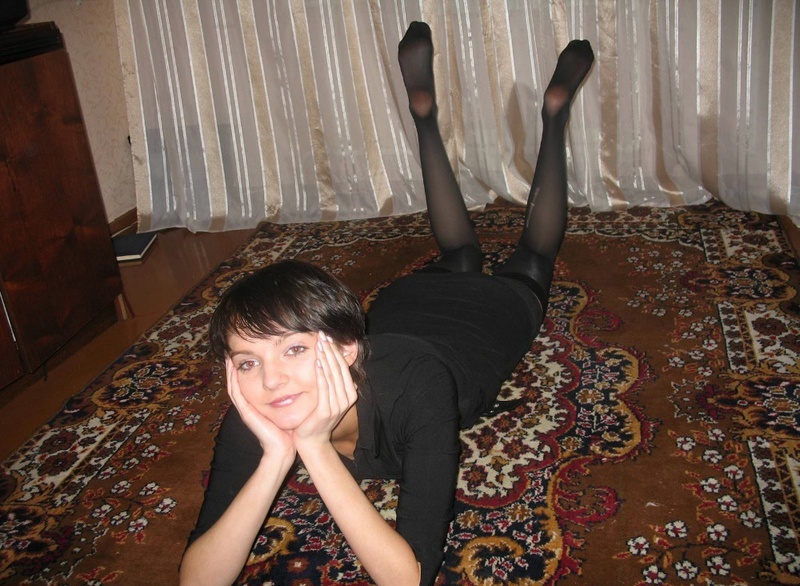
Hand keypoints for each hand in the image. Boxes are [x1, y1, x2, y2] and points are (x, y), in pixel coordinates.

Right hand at [225, 357, 295, 458]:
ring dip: (230, 372)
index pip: (246, 383)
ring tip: (229, 357)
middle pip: (236, 383)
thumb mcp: (286, 409)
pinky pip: (236, 394)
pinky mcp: (246, 413)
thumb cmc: (287, 431)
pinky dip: (233, 381)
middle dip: (234, 368)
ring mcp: (245, 410)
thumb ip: (287, 397)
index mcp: (256, 405)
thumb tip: (295, 383)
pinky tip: (233, 370)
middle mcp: (248, 406)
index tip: (245, 355)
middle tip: (231, 352)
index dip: (244, 370)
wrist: (282, 449)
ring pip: (233, 386)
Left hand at [292, 333, 357, 448]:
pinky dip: (321, 374)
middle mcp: (347, 398)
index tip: (328, 337)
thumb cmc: (318, 417)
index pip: (343, 367)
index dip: (336, 351)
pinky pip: (324, 388)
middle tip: (323, 335)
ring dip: (325, 358)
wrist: (312, 440)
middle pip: (339, 369)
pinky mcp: (327, 410)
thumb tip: (341, 367)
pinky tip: (317, 362)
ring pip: (332, 376)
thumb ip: (335, 383)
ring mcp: (338, 405)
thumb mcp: (330, 397)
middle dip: (330, 350)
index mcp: (350, 392)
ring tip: (320, 344)